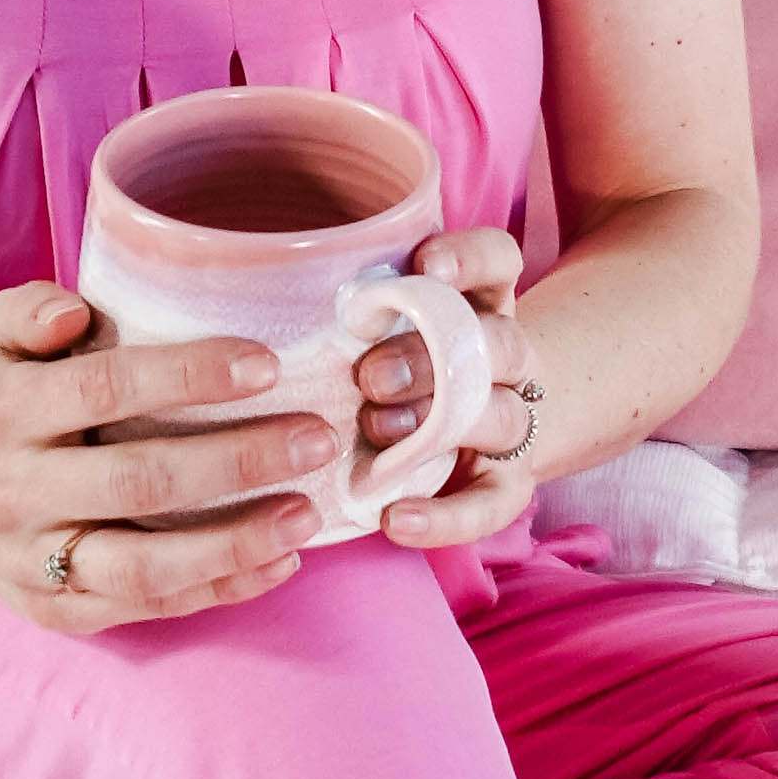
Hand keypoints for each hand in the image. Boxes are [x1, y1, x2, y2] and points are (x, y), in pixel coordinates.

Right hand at [0, 282, 336, 637]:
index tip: (268, 364)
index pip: (104, 389)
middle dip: (236, 461)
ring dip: (234, 544)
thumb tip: (75, 314)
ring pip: (142, 568)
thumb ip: (29, 308)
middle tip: (316, 439)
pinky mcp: (58, 613)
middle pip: (136, 482)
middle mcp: (12, 492)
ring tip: (307, 514)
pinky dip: (219, 589)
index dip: (188, 376)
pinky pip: (147, 609)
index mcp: (2, 412)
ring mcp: (33, 562)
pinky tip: (280, 561)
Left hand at [351, 228, 541, 554]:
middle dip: (432, 357)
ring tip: (375, 434)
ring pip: (503, 416)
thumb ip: (354, 310)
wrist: (469, 431)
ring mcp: (512, 420)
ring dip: (439, 426)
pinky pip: (491, 504)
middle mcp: (505, 356)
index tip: (426, 266)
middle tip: (369, 377)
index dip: (470, 259)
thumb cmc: (399, 362)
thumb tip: (265, 290)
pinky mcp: (508, 485)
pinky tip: (395, 519)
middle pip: (499, 343)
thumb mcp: (384, 325)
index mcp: (481, 302)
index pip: (498, 260)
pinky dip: (446, 517)